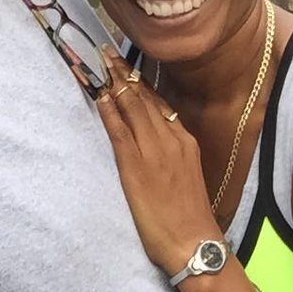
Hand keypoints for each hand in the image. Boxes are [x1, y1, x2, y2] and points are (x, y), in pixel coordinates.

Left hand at [96, 46, 222, 276]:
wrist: (193, 241)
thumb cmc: (189, 214)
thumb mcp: (187, 172)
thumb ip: (173, 150)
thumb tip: (159, 135)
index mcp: (184, 138)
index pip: (158, 101)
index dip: (140, 81)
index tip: (126, 64)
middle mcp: (170, 137)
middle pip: (143, 97)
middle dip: (124, 72)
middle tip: (106, 50)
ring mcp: (153, 149)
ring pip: (132, 107)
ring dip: (114, 82)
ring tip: (100, 62)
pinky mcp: (135, 166)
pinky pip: (119, 130)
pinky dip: (108, 111)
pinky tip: (99, 96)